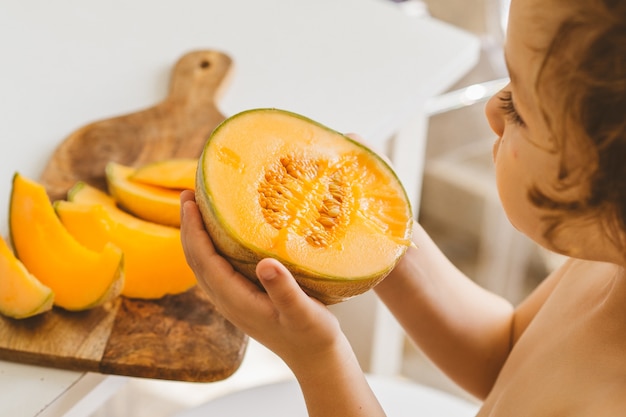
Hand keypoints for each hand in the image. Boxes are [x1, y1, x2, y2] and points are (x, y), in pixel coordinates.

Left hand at [179, 190, 345, 367]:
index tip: (190, 201)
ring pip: (203, 263)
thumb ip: (284, 290)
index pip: (204, 260)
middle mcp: (227, 300)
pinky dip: (210, 245)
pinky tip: (220, 232)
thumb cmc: (312, 335)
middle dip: (188, 226)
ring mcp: (231, 300)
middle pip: (196, 259)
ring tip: (197, 206)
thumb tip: (265, 263)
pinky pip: (215, 267)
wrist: (315, 358)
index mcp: (236, 300)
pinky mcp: (240, 298)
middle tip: (187, 193)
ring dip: (196, 234)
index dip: (194, 230)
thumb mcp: (303, 313)